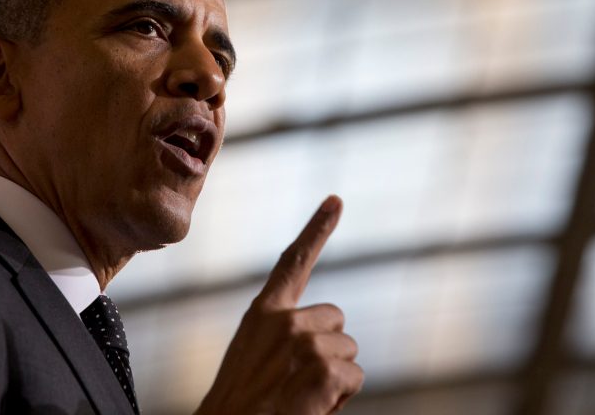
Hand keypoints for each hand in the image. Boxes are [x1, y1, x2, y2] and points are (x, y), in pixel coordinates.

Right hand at [196, 195, 362, 413]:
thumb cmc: (240, 405)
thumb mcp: (252, 358)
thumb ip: (281, 337)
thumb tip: (323, 338)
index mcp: (262, 314)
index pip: (292, 261)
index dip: (317, 229)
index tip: (335, 200)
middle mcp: (283, 320)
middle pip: (336, 320)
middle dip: (330, 349)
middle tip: (299, 381)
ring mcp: (302, 341)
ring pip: (349, 352)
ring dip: (335, 377)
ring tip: (300, 398)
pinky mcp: (320, 367)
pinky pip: (353, 376)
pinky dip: (340, 398)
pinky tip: (310, 407)